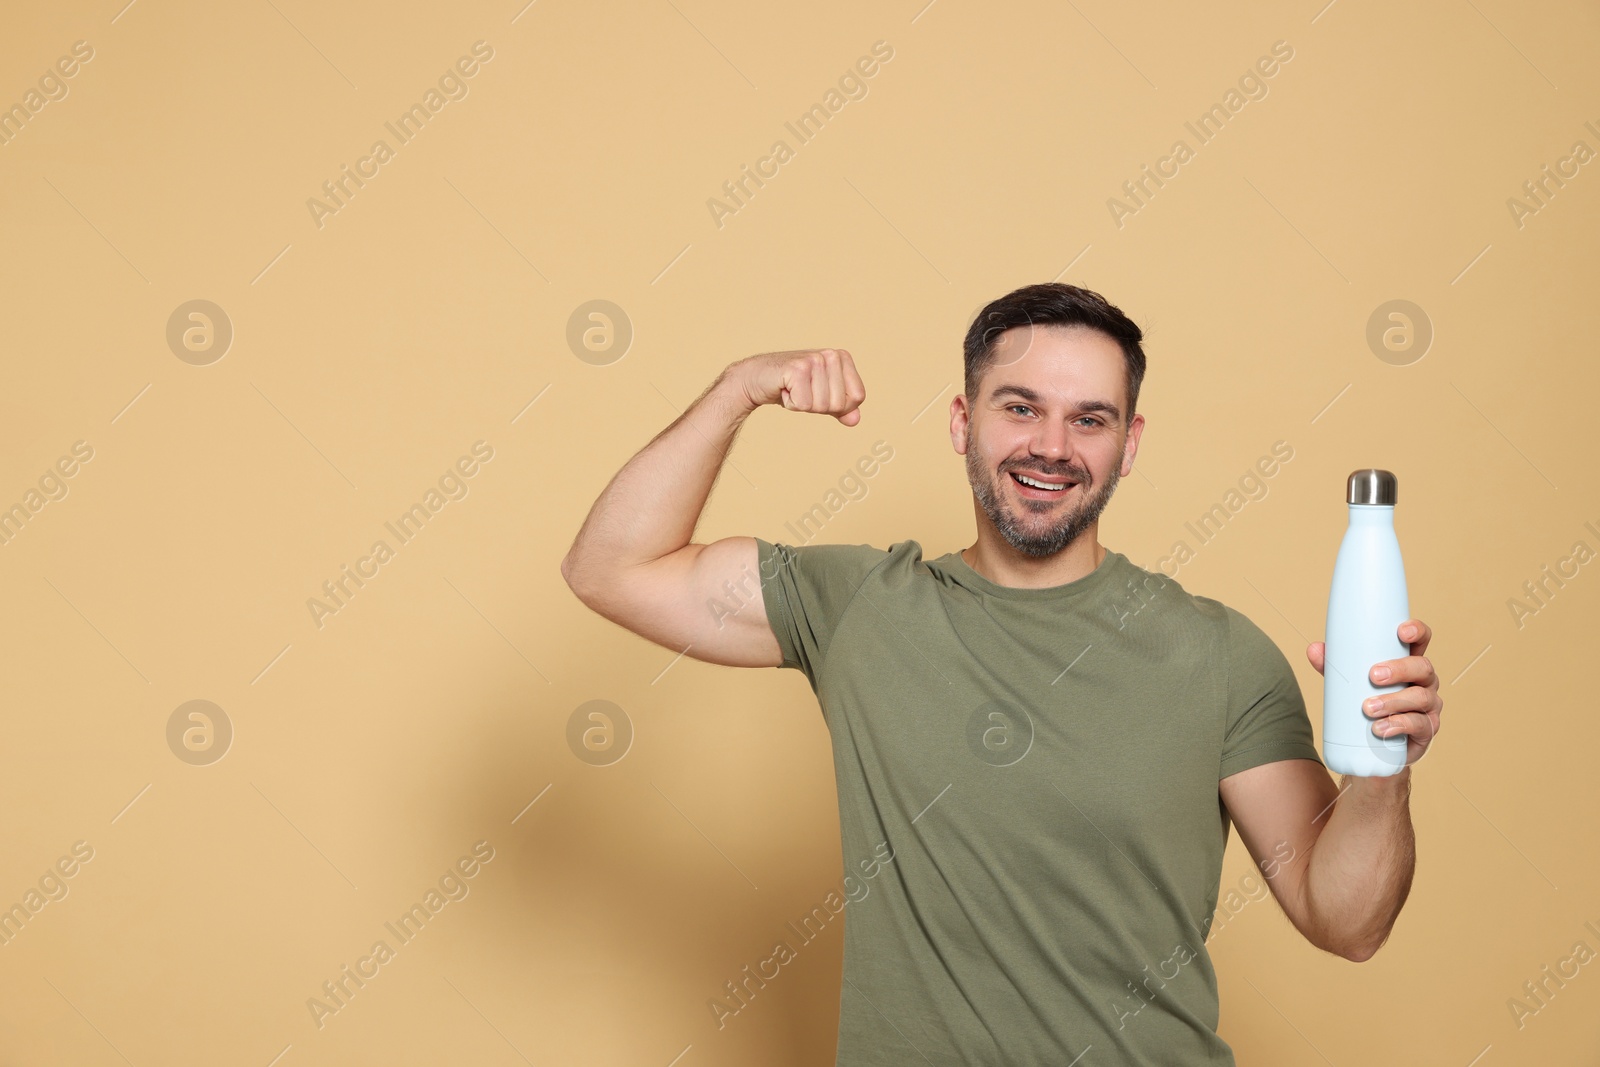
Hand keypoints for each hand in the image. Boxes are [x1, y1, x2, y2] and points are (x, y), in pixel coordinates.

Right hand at [732, 348, 865, 425]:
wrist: (757, 378)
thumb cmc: (791, 386)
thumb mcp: (821, 397)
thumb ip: (842, 408)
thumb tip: (855, 420)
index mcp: (842, 357)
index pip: (858, 397)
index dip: (838, 405)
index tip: (818, 393)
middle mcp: (831, 354)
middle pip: (840, 404)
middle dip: (818, 406)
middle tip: (802, 391)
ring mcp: (815, 360)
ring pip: (821, 405)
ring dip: (803, 404)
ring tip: (792, 389)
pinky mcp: (798, 369)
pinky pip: (804, 405)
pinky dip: (791, 404)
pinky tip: (783, 389)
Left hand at [1308, 619, 1441, 766]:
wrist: (1376, 748)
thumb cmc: (1368, 705)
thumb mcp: (1350, 684)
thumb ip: (1335, 666)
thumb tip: (1314, 649)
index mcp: (1409, 663)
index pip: (1421, 641)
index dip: (1417, 631)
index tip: (1401, 631)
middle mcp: (1424, 681)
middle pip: (1423, 667)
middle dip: (1400, 669)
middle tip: (1373, 676)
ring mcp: (1429, 705)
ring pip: (1420, 697)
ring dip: (1393, 701)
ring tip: (1368, 708)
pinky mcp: (1427, 729)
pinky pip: (1420, 725)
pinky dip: (1399, 725)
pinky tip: (1381, 728)